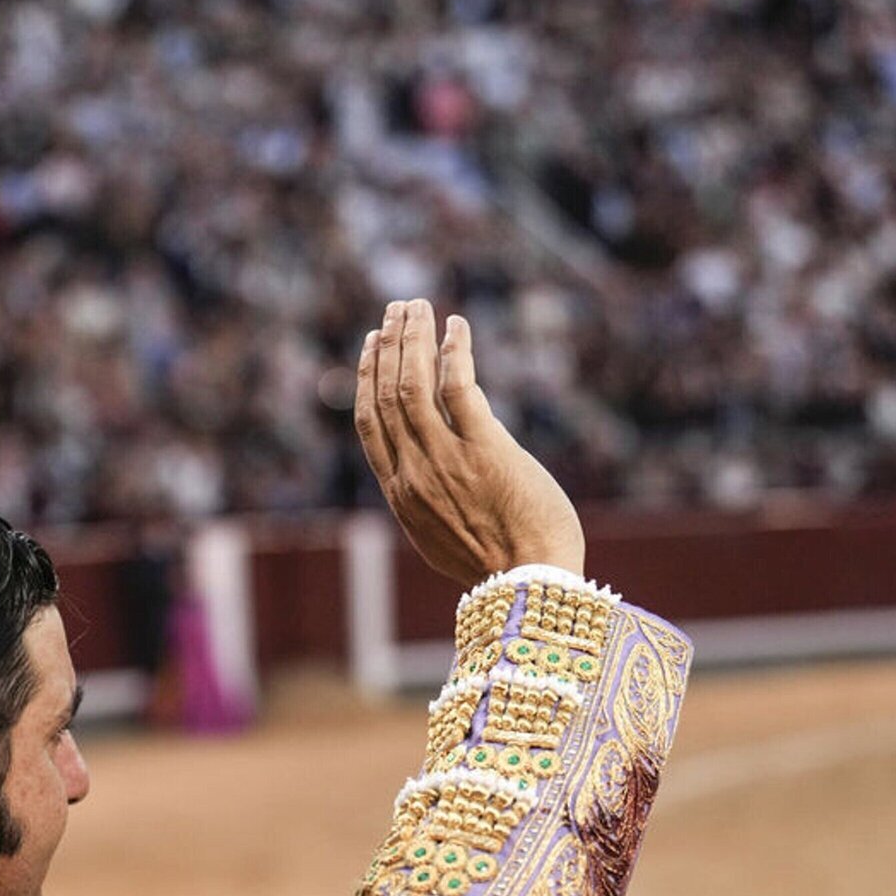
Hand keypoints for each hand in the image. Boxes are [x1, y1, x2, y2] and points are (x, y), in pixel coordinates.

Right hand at [354, 299, 584, 585]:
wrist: (529, 588)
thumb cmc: (500, 570)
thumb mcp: (446, 540)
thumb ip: (433, 504)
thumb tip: (437, 480)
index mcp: (401, 495)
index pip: (370, 425)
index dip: (366, 379)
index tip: (372, 347)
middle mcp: (414, 473)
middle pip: (386, 396)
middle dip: (388, 347)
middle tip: (395, 311)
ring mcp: (446, 460)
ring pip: (412, 385)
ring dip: (412, 339)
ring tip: (416, 307)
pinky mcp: (485, 450)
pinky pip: (458, 388)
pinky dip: (453, 352)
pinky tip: (456, 327)